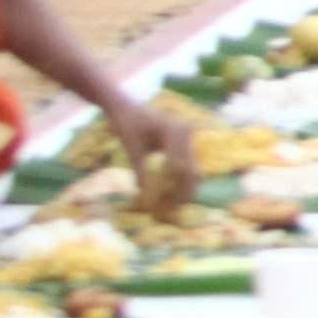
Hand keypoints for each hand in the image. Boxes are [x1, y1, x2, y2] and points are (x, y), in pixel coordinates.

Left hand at [118, 94, 203, 215]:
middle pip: (191, 168)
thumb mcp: (132, 147)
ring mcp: (188, 137)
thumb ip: (141, 171)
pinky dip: (180, 179)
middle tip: (175, 210)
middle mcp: (187, 132)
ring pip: (192, 168)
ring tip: (175, 205)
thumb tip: (145, 198)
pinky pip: (186, 164)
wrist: (125, 107)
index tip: (165, 205)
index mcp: (176, 130)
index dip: (173, 187)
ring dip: (184, 187)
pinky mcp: (184, 142)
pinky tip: (172, 193)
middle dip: (185, 191)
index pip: (179, 165)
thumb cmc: (126, 124)